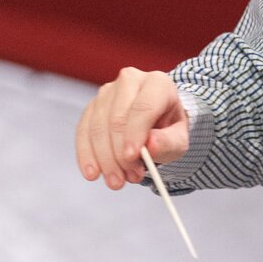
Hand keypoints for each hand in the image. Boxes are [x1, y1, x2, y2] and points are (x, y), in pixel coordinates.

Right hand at [75, 67, 189, 188]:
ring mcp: (108, 91)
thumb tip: (151, 145)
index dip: (135, 133)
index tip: (132, 157)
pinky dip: (87, 155)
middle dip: (119, 153)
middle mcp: (130, 80)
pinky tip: (92, 173)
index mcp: (158, 83)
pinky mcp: (93, 106)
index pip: (143, 107)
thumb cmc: (169, 128)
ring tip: (117, 180)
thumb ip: (168, 142)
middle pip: (118, 119)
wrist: (158, 122)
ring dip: (105, 159)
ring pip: (98, 127)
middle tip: (127, 178)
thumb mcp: (179, 139)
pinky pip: (84, 131)